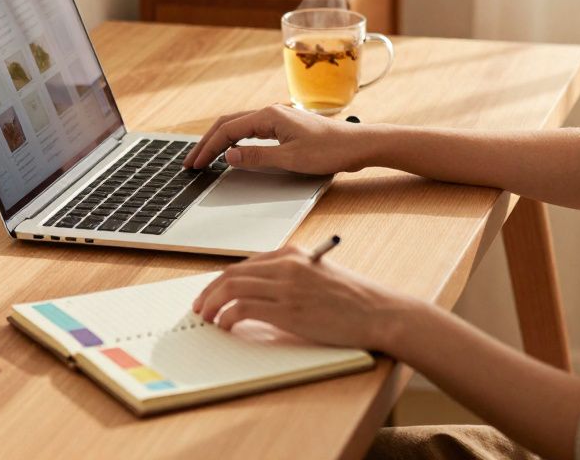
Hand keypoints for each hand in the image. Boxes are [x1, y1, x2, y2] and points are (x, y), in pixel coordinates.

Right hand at [182, 104, 369, 174]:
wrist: (358, 145)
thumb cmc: (330, 151)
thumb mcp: (291, 159)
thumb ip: (257, 157)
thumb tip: (230, 156)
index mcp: (269, 116)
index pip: (228, 130)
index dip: (208, 148)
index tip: (195, 164)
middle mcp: (271, 112)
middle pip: (228, 124)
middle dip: (207, 143)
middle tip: (192, 161)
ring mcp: (278, 118)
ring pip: (239, 126)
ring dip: (220, 141)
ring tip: (205, 156)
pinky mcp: (285, 127)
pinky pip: (252, 130)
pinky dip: (235, 140)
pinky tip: (232, 151)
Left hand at [191, 245, 411, 352]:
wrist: (379, 312)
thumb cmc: (354, 300)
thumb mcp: (318, 276)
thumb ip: (289, 278)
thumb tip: (256, 294)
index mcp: (293, 253)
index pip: (244, 264)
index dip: (221, 280)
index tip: (211, 294)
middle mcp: (287, 264)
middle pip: (232, 274)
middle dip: (209, 291)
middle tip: (200, 308)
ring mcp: (287, 286)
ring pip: (232, 288)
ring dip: (213, 305)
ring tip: (207, 319)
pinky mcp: (288, 309)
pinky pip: (243, 308)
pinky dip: (228, 317)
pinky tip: (226, 326)